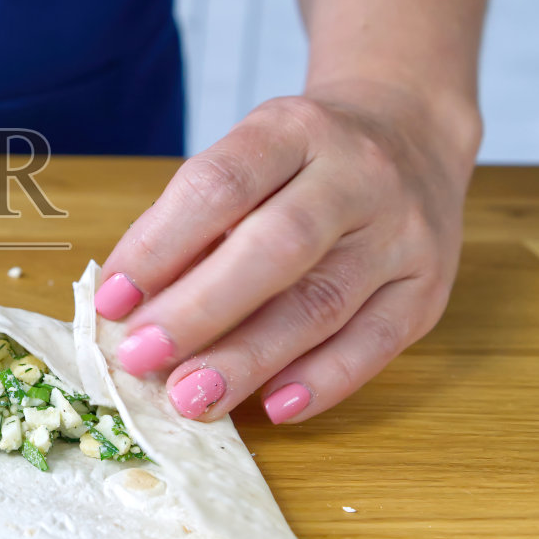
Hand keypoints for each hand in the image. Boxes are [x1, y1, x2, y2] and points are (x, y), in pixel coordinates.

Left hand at [94, 81, 479, 424]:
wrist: (411, 135)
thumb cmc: (302, 162)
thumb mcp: (248, 159)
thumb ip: (195, 224)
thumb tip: (130, 307)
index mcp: (294, 130)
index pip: (220, 184)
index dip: (159, 245)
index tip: (111, 300)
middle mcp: (357, 175)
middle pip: (275, 247)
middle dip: (199, 311)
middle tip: (142, 359)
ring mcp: (401, 232)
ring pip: (322, 303)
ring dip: (249, 359)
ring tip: (191, 398)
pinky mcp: (428, 288)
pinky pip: (375, 343)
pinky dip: (321, 381)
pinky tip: (272, 408)